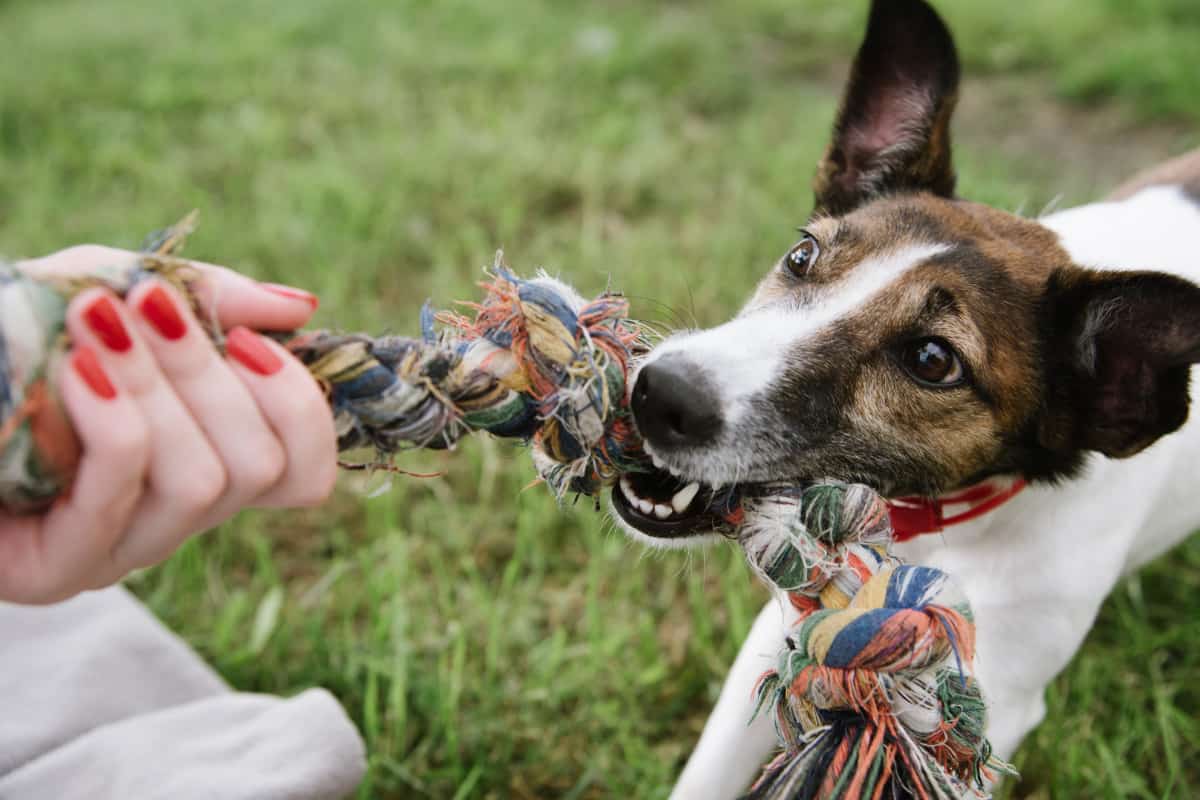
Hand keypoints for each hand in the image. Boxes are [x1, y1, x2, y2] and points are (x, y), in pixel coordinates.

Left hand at [0, 245, 337, 603]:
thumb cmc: (17, 336)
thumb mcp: (118, 289)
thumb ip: (210, 297)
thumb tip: (302, 310)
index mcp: (204, 465)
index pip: (304, 475)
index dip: (300, 406)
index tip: (244, 337)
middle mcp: (173, 521)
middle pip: (261, 468)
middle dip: (210, 374)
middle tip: (150, 303)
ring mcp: (118, 554)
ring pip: (202, 484)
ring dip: (156, 387)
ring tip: (96, 320)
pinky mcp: (57, 570)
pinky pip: (121, 493)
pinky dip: (113, 418)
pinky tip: (77, 368)